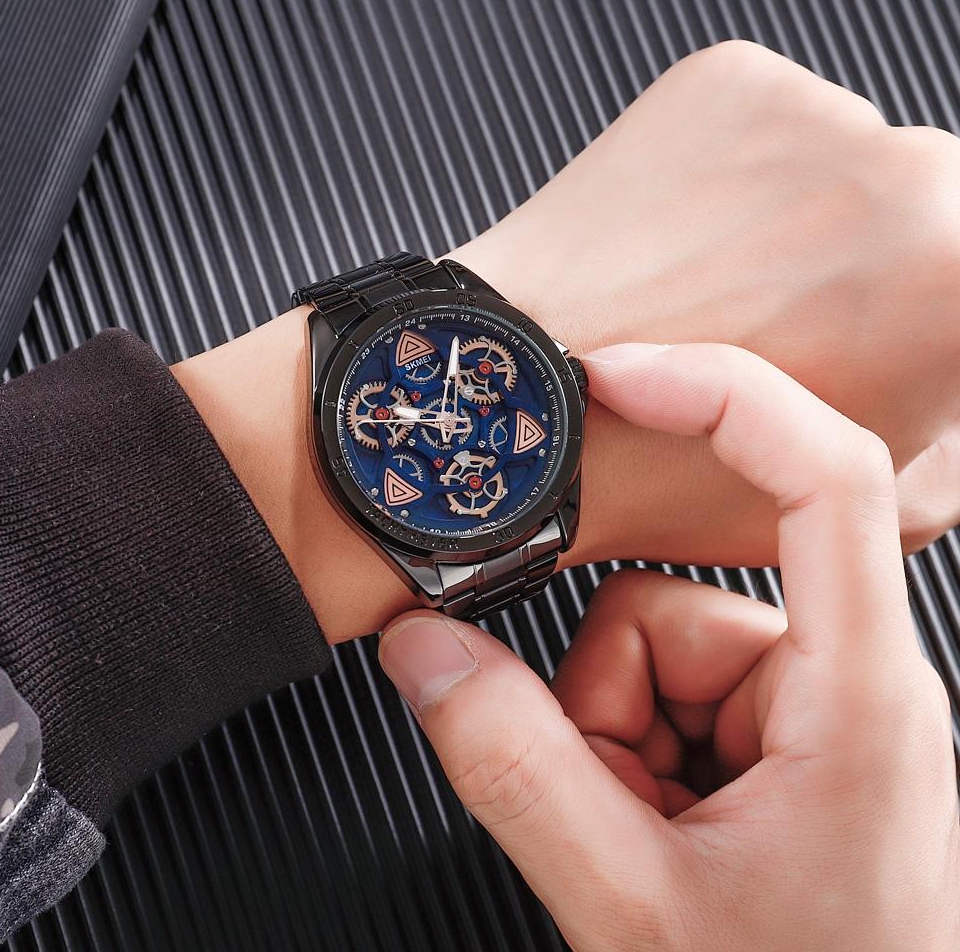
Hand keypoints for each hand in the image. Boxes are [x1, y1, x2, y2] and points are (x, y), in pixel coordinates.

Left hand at [174, 41, 959, 642]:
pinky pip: (767, 128)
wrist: (523, 407)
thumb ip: (956, 428)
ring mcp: (813, 117)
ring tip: (716, 291)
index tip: (883, 327)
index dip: (928, 311)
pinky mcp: (730, 81)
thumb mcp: (865, 492)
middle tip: (796, 320)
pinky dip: (733, 178)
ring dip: (802, 216)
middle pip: (924, 206)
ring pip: (841, 161)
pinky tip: (677, 247)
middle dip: (871, 263)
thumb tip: (958, 371)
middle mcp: (910, 174)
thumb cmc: (666, 466)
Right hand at [380, 343, 959, 950]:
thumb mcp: (631, 905)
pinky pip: (658, 688)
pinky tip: (662, 825)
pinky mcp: (771, 730)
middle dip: (604, 698)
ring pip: (648, 646)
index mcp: (854, 696)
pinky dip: (632, 749)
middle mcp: (842, 678)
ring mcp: (805, 704)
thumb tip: (423, 648)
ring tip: (649, 833)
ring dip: (616, 735)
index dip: (718, 393)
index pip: (821, 473)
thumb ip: (511, 765)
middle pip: (668, 594)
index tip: (617, 377)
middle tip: (620, 801)